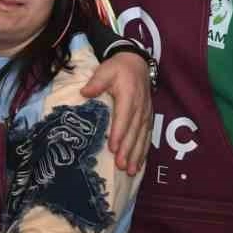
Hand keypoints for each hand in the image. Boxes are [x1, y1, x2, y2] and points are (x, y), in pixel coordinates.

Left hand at [81, 51, 152, 173]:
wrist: (137, 62)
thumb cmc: (118, 68)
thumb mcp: (105, 70)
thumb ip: (96, 82)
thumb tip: (84, 93)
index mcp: (128, 96)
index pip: (123, 117)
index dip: (119, 133)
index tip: (113, 148)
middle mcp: (139, 107)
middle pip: (134, 131)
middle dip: (127, 150)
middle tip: (121, 166)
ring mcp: (145, 113)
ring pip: (142, 137)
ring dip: (136, 155)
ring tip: (130, 170)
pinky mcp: (148, 117)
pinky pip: (147, 136)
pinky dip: (143, 151)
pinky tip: (138, 164)